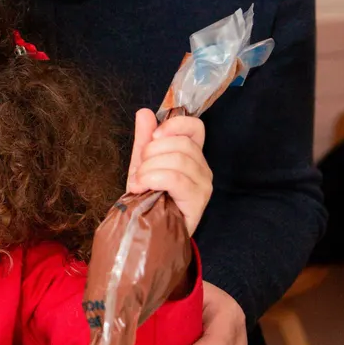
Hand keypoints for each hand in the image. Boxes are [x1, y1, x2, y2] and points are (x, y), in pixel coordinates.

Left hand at [126, 110, 212, 234]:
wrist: (148, 232)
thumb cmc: (149, 200)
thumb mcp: (142, 165)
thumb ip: (144, 140)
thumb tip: (144, 113)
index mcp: (192, 154)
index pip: (195, 126)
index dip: (174, 125)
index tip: (154, 137)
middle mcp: (203, 167)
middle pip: (181, 143)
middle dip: (151, 152)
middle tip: (140, 170)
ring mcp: (204, 184)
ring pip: (177, 159)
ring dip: (149, 169)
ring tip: (139, 183)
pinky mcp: (198, 200)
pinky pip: (175, 178)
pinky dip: (153, 179)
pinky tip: (143, 188)